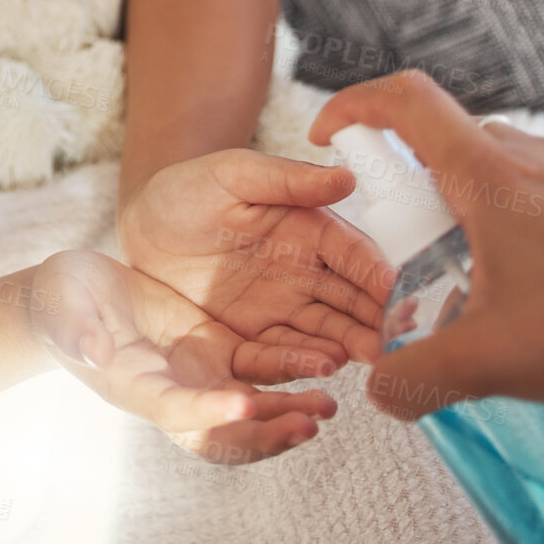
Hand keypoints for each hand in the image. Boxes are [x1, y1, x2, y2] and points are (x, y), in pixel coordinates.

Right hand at [31, 249, 337, 462]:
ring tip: (327, 405)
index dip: (209, 413)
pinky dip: (290, 374)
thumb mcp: (63, 306)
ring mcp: (198, 374)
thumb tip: (94, 351)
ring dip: (290, 412)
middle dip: (267, 435)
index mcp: (136, 388)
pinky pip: (259, 370)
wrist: (73, 295)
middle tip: (308, 423)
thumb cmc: (61, 301)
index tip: (245, 404)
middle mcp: (173, 392)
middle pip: (225, 433)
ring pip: (252, 408)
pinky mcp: (216, 350)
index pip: (176, 410)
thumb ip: (77, 329)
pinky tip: (323, 365)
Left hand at [118, 150, 391, 375]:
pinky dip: (306, 361)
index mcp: (311, 229)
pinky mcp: (252, 336)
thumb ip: (288, 179)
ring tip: (371, 357)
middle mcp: (307, 272)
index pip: (355, 254)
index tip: (403, 294)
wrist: (141, 228)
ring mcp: (283, 307)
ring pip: (327, 330)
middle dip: (378, 318)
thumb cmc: (188, 188)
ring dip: (352, 344)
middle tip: (399, 338)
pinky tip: (326, 369)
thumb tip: (347, 178)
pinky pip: (283, 352)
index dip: (379, 274)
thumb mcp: (234, 174)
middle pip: (352, 299)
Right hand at [309, 71, 543, 417]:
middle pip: (446, 143)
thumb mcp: (490, 360)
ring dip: (467, 213)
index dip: (355, 106)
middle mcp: (531, 158)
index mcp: (488, 174)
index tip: (332, 136)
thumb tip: (383, 388)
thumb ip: (418, 376)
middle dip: (411, 191)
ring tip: (476, 284)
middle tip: (411, 256)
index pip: (405, 99)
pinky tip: (538, 292)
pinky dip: (519, 229)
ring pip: (497, 170)